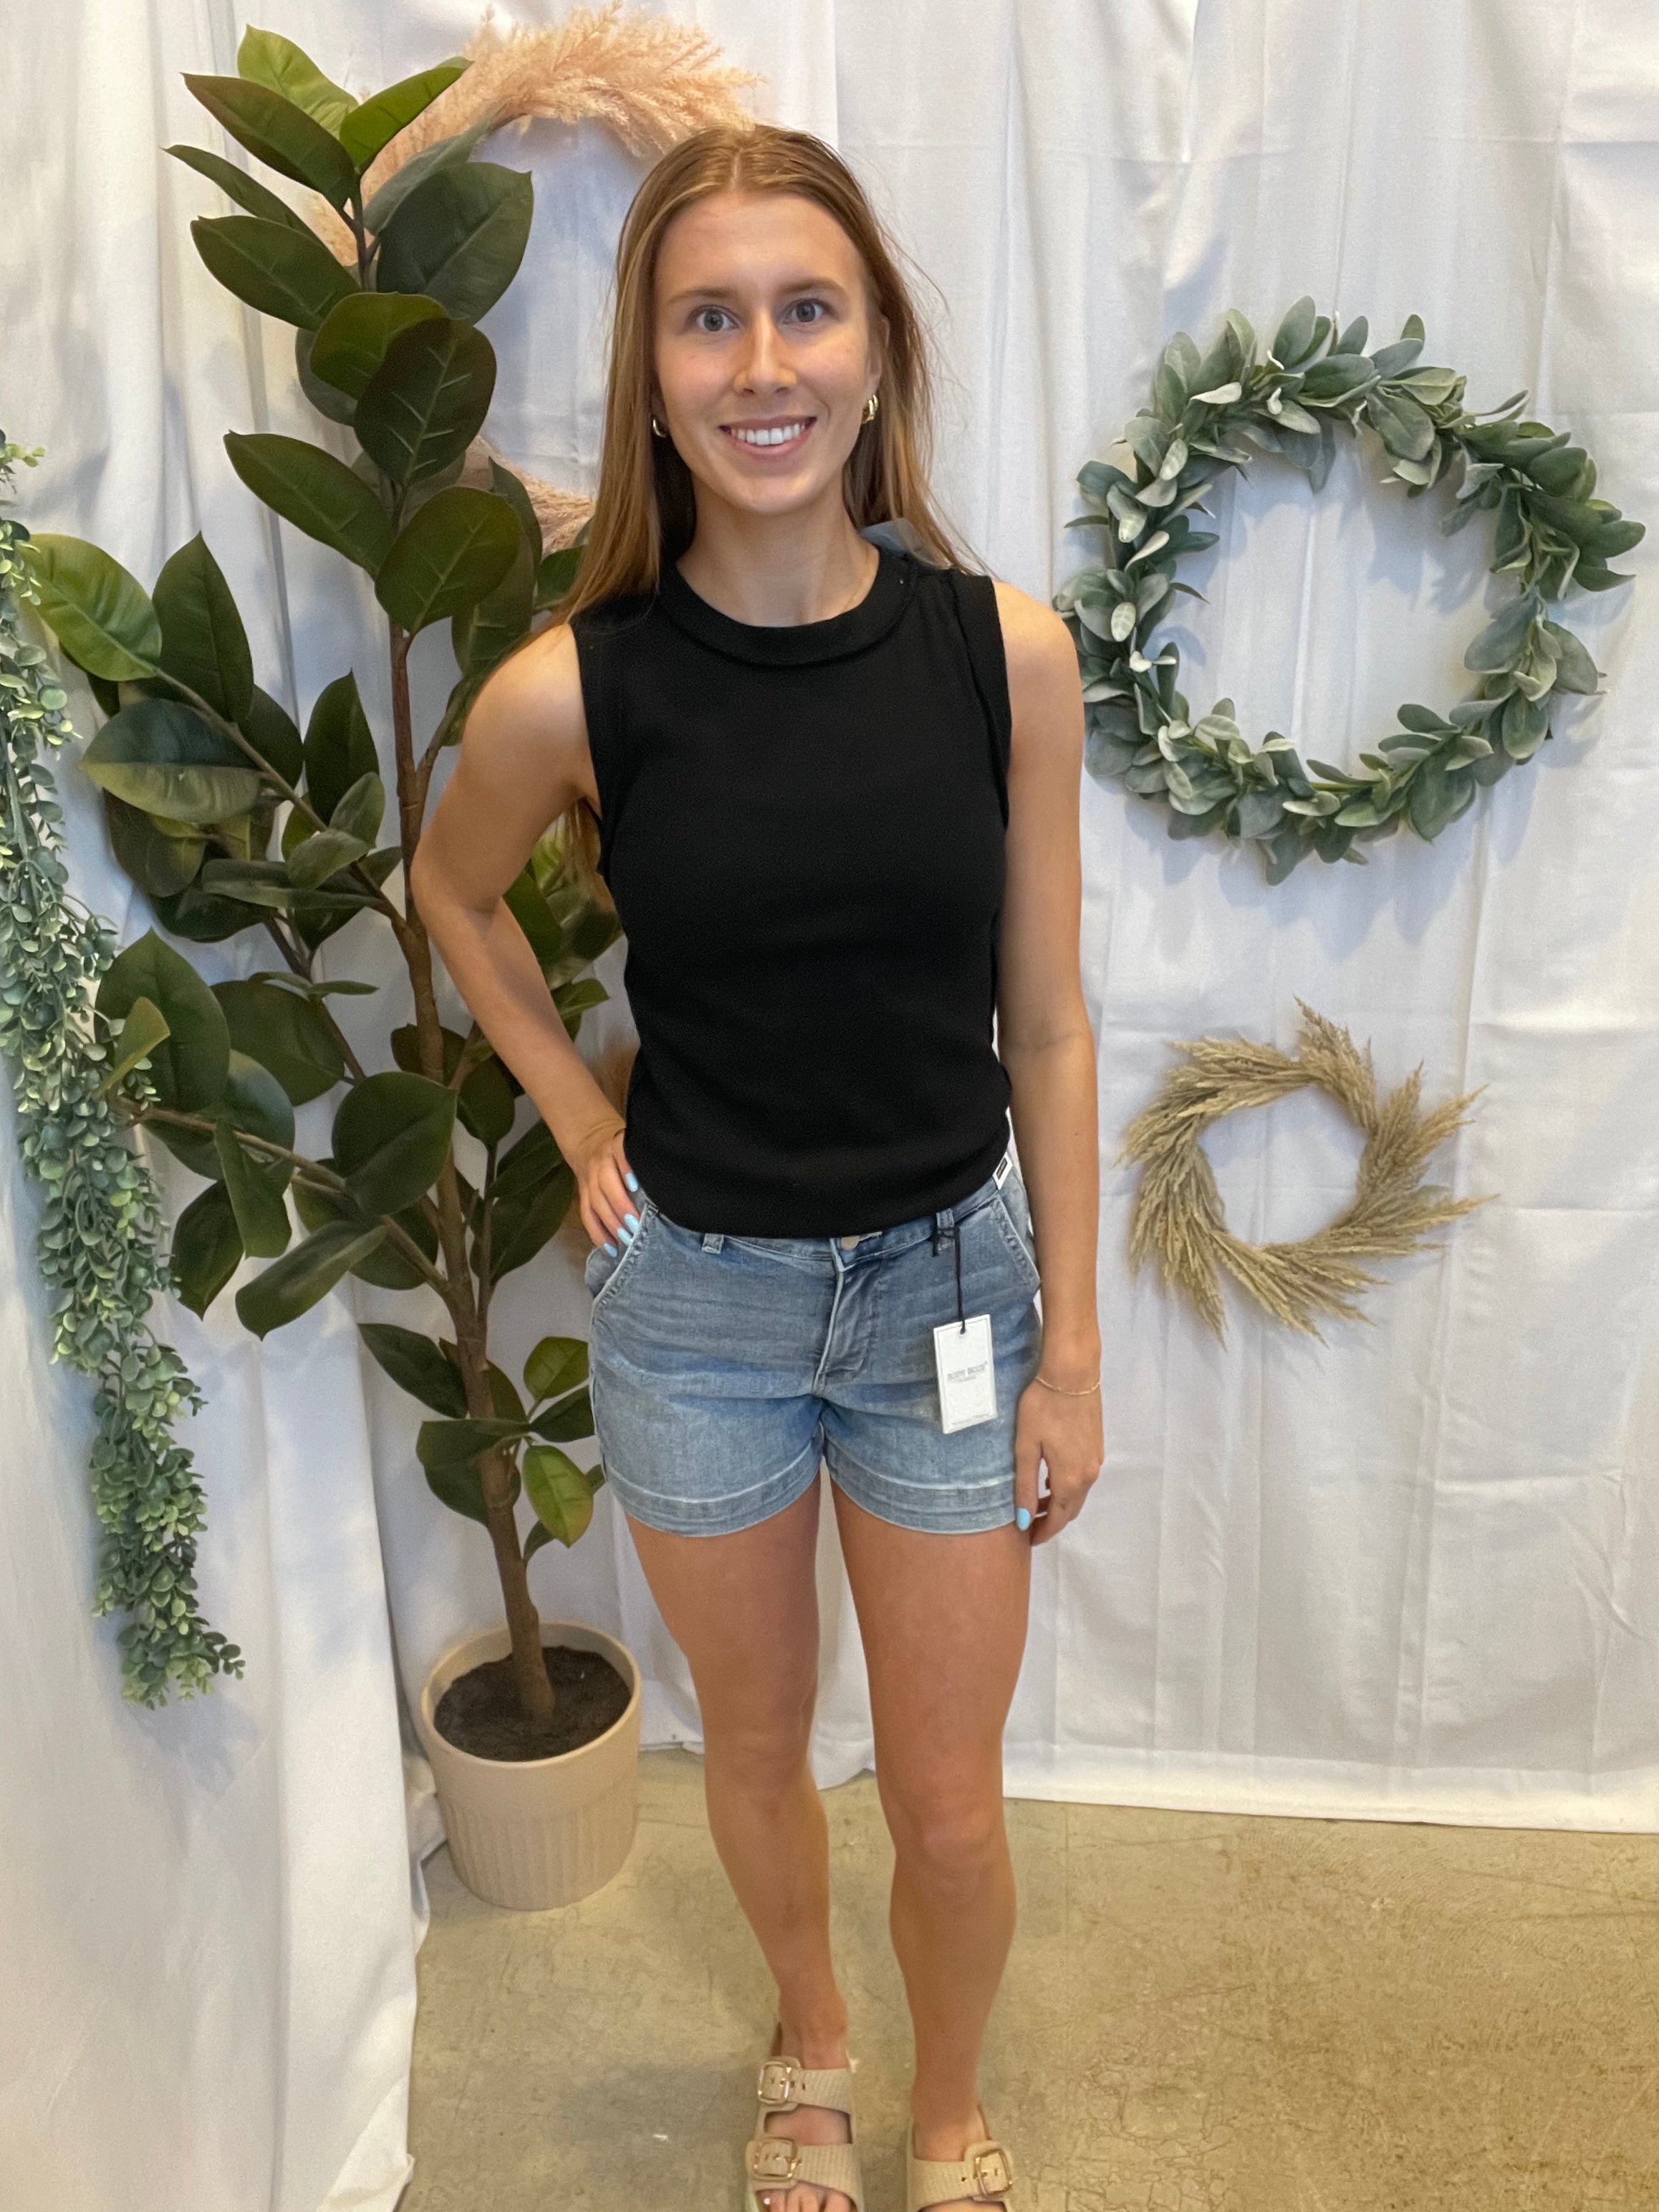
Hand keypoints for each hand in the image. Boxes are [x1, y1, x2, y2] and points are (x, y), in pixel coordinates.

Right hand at [568, 1114, 639, 1252]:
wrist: (588, 1140)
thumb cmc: (625, 1150)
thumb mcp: (635, 1146)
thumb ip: (646, 1161)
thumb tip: (672, 1187)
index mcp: (616, 1147)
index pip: (619, 1154)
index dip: (625, 1169)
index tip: (636, 1185)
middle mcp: (600, 1163)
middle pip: (606, 1184)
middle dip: (620, 1206)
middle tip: (636, 1226)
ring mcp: (589, 1180)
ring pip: (595, 1203)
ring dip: (610, 1223)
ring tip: (625, 1239)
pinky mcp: (582, 1195)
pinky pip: (586, 1215)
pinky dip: (597, 1233)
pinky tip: (610, 1247)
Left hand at [1013, 1365, 1101, 1544]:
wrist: (1072, 1374)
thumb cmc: (1043, 1408)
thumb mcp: (1026, 1448)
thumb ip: (1025, 1486)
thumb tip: (1024, 1520)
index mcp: (1070, 1479)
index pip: (1058, 1519)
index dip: (1044, 1532)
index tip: (1028, 1540)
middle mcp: (1088, 1475)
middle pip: (1071, 1510)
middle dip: (1052, 1521)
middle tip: (1029, 1525)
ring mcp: (1096, 1460)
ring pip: (1078, 1494)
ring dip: (1060, 1503)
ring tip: (1036, 1504)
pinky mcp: (1097, 1446)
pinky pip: (1083, 1478)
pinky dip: (1068, 1487)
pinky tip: (1051, 1479)